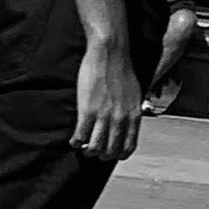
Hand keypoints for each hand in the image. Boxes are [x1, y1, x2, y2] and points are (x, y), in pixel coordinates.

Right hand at [72, 30, 143, 163]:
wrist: (110, 53)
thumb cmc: (121, 70)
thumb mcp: (134, 94)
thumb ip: (131, 110)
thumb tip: (127, 122)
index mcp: (133, 115)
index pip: (128, 147)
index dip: (118, 155)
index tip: (110, 152)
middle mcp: (120, 119)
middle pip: (111, 152)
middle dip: (101, 155)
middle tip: (94, 150)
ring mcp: (104, 116)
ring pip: (95, 149)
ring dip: (88, 151)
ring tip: (83, 146)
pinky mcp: (87, 111)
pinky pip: (80, 137)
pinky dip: (75, 142)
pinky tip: (73, 140)